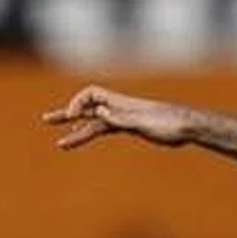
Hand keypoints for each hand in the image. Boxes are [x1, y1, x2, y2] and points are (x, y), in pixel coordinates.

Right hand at [43, 86, 195, 149]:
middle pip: (88, 108)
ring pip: (95, 122)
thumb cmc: (170, 123)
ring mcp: (125, 118)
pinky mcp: (132, 127)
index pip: (92, 95)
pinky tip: (84, 138)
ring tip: (61, 142)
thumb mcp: (144, 122)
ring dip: (77, 130)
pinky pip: (107, 129)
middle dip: (67, 114)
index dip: (78, 103)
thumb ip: (121, 118)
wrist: (189, 126)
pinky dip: (93, 132)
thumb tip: (100, 113)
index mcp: (121, 104)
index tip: (72, 119)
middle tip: (46, 120)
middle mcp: (120, 108)